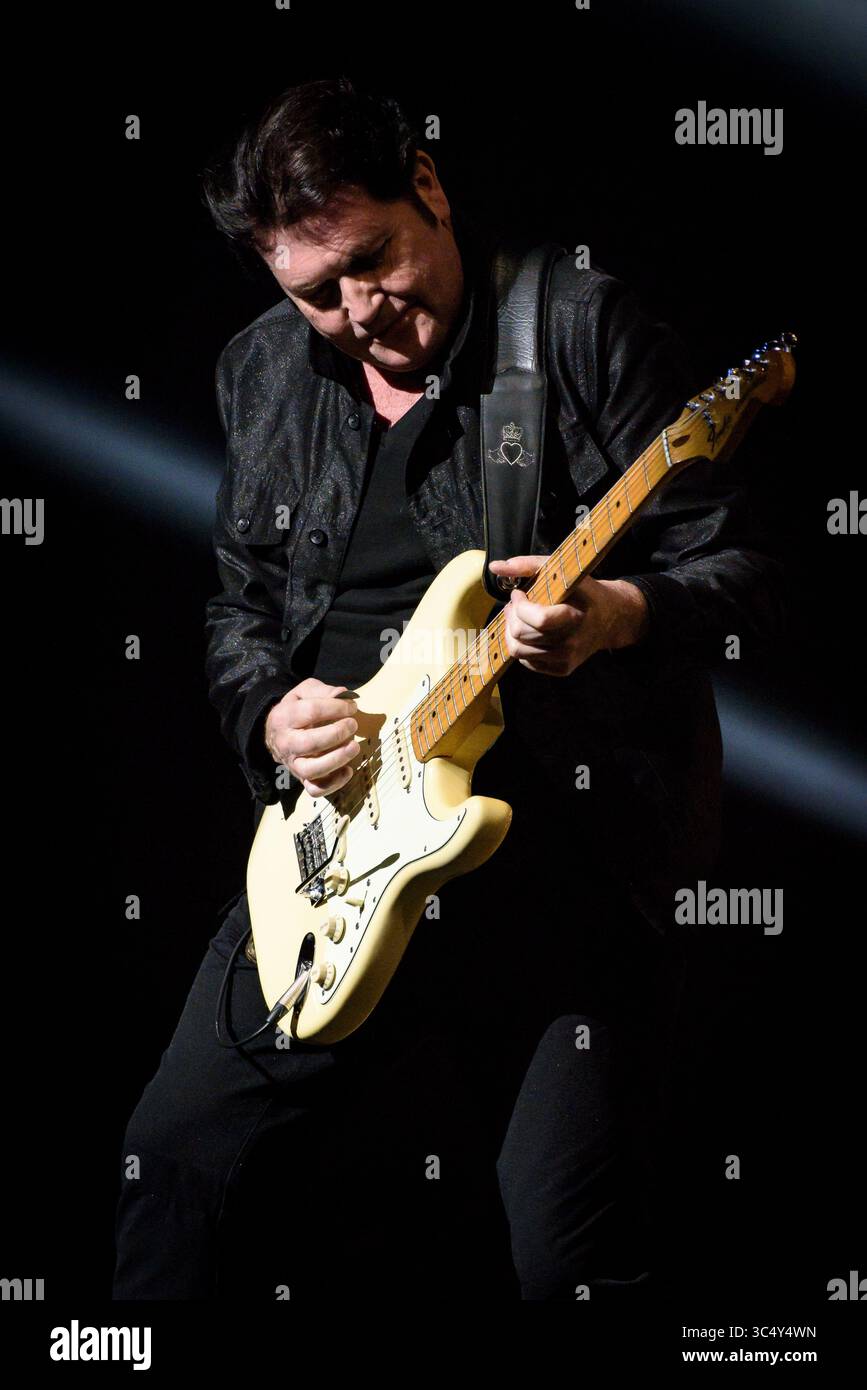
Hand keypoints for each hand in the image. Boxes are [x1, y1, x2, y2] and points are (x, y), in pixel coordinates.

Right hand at [264, 678, 360, 795]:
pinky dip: (334, 783)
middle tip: (353, 725)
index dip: (336, 708)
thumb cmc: (296, 710)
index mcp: (284, 717)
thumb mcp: (304, 692)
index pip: (311, 711)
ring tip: (354, 747)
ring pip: (312, 769)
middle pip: (310, 743)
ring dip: (337, 759)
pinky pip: (315, 789)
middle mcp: (285, 743)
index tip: (352, 707)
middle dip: (337, 733)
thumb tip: (343, 695)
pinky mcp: (302, 779)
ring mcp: (293, 764)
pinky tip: (348, 770)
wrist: (276, 733)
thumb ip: (322, 691)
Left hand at [488, 555, 649, 676]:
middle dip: (512, 615)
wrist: (610, 618)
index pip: (537, 620)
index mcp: (575, 618)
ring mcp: (566, 660)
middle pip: (521, 635)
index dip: (520, 605)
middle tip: (517, 603)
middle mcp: (571, 644)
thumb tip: (495, 567)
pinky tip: (531, 631)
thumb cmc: (583, 591)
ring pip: (518, 651)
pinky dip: (522, 644)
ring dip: (512, 630)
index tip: (519, 594)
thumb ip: (528, 565)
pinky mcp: (561, 669)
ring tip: (519, 617)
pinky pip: (526, 661)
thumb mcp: (562, 572)